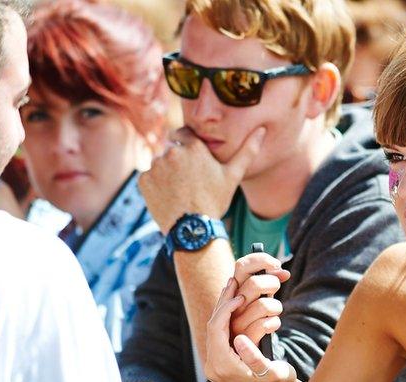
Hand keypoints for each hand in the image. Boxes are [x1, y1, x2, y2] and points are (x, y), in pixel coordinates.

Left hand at [138, 125, 265, 232]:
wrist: (193, 228)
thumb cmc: (215, 201)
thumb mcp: (233, 176)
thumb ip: (247, 150)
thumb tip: (262, 130)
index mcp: (194, 147)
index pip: (184, 134)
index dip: (189, 147)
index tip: (193, 162)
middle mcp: (172, 152)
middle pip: (172, 150)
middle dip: (178, 162)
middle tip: (189, 182)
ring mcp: (155, 166)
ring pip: (160, 164)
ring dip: (167, 173)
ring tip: (180, 191)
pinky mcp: (143, 179)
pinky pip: (149, 177)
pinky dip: (156, 185)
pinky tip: (169, 197)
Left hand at [205, 276, 296, 381]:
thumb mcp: (274, 373)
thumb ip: (255, 357)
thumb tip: (238, 338)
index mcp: (224, 367)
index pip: (217, 329)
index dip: (227, 309)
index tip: (240, 295)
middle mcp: (214, 366)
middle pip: (213, 327)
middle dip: (223, 304)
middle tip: (232, 282)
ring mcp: (215, 365)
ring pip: (215, 330)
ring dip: (224, 309)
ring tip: (232, 289)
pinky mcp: (220, 362)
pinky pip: (219, 335)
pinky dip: (227, 318)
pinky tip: (235, 306)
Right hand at [229, 253, 290, 344]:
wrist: (250, 352)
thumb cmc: (256, 320)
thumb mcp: (260, 299)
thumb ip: (268, 284)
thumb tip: (284, 272)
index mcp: (234, 291)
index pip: (242, 265)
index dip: (260, 259)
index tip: (276, 264)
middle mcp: (232, 305)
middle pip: (254, 283)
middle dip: (272, 283)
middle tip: (276, 290)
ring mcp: (237, 323)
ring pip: (264, 304)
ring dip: (276, 307)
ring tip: (274, 313)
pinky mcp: (245, 339)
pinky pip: (266, 325)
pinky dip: (274, 324)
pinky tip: (272, 326)